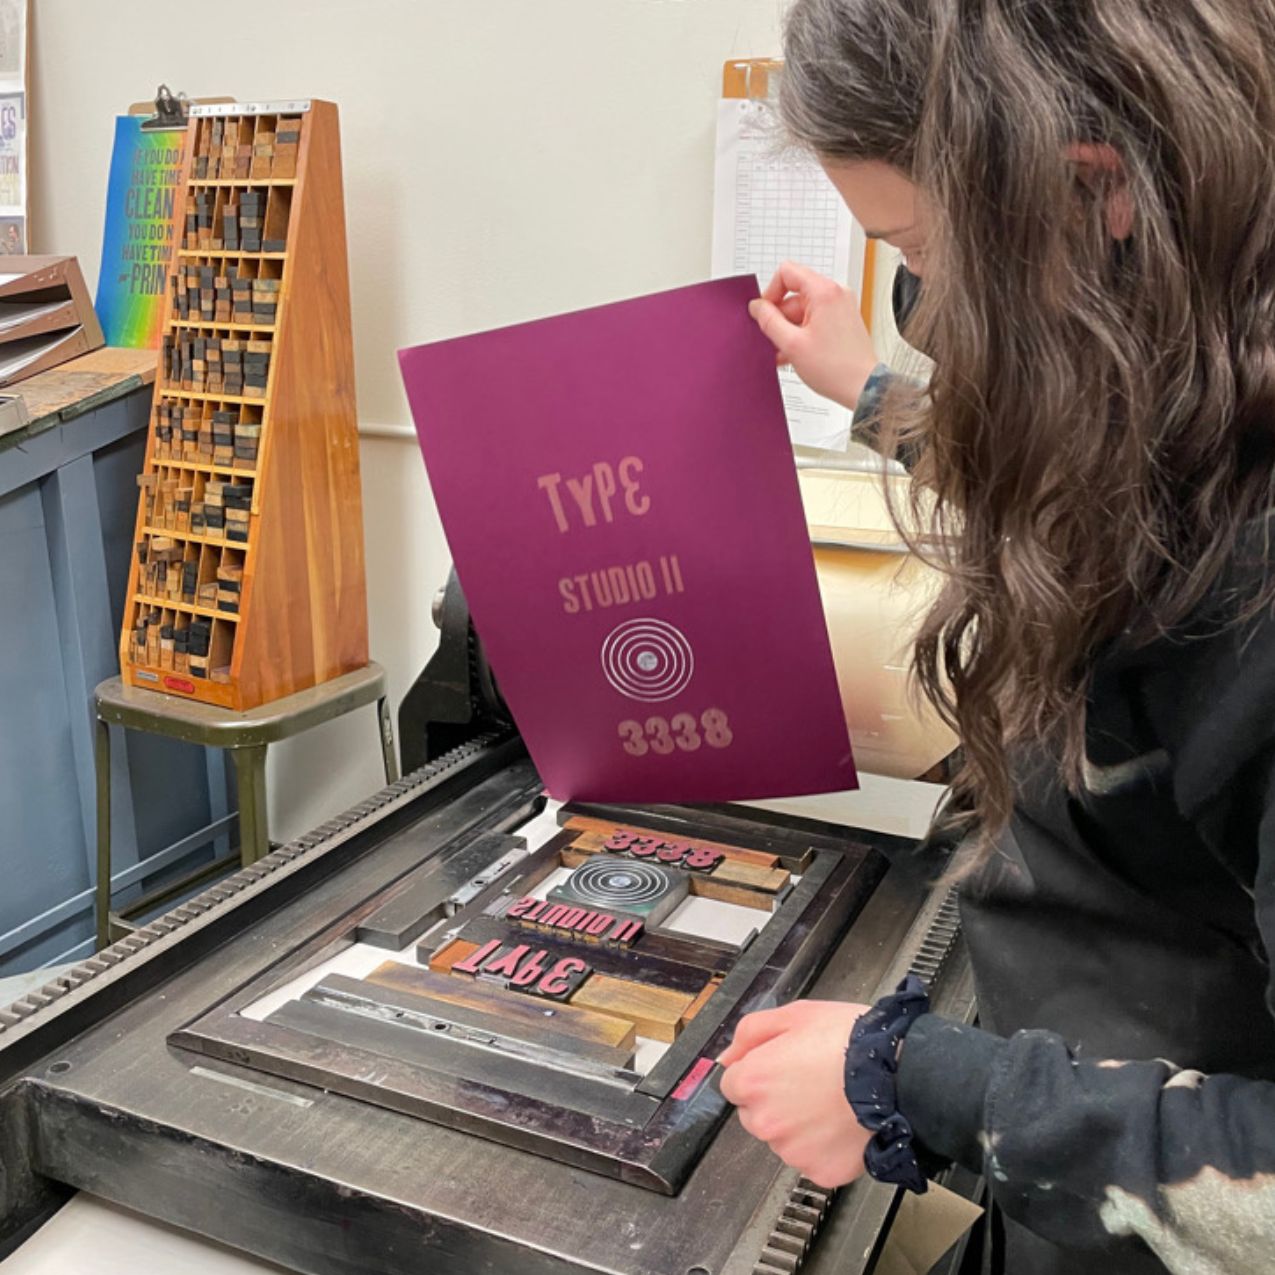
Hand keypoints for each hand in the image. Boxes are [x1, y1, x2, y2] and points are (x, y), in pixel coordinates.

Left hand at [719, 999, 872, 1188]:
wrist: (898, 1074)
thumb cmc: (850, 1041)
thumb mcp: (795, 1014)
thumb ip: (751, 1032)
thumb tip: (728, 1055)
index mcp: (754, 1081)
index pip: (734, 1084)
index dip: (759, 1071)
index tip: (782, 1066)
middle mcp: (766, 1121)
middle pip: (755, 1114)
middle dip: (775, 1101)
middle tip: (810, 1081)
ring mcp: (793, 1151)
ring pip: (784, 1139)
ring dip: (799, 1125)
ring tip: (832, 1101)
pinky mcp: (820, 1171)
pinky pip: (813, 1159)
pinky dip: (825, 1146)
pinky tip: (843, 1123)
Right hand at [749, 262, 878, 409]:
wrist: (863, 386)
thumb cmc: (836, 368)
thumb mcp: (792, 344)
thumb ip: (769, 321)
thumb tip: (757, 307)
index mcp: (824, 292)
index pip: (787, 272)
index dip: (770, 292)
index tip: (765, 312)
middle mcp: (835, 294)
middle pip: (794, 295)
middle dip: (780, 318)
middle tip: (775, 340)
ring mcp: (841, 307)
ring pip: (803, 310)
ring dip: (789, 329)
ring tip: (786, 352)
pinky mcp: (842, 320)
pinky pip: (814, 319)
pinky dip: (802, 333)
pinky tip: (795, 353)